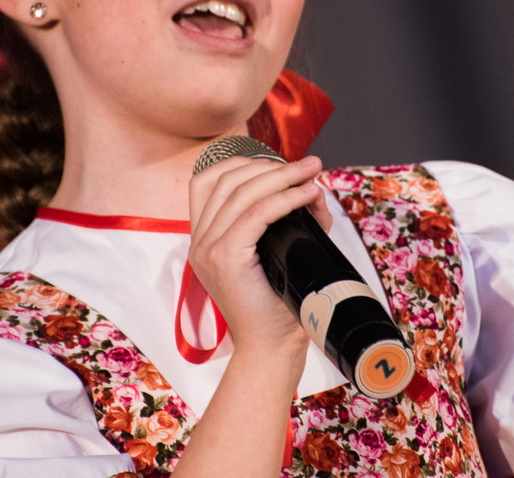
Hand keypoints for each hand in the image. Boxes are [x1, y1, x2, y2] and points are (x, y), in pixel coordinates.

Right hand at [187, 153, 330, 352]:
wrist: (271, 350)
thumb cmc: (280, 306)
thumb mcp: (282, 251)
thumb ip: (293, 218)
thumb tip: (313, 188)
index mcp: (204, 239)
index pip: (208, 181)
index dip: (242, 163)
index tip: (278, 163)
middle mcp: (199, 241)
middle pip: (227, 180)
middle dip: (270, 164)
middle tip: (307, 165)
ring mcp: (208, 249)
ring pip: (241, 192)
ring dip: (281, 175)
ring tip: (311, 172)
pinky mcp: (225, 258)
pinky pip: (255, 213)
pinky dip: (284, 197)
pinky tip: (306, 194)